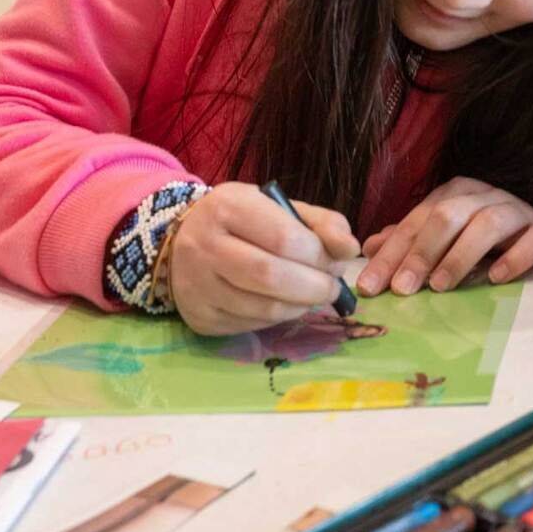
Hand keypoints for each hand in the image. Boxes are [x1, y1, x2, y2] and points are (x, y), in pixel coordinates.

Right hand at [165, 182, 359, 336]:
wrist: (181, 243)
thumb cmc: (243, 222)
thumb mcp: (280, 207)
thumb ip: (322, 223)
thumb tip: (351, 249)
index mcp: (228, 207)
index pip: (283, 238)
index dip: (319, 255)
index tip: (338, 261)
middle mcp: (204, 246)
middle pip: (271, 276)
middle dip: (315, 286)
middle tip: (333, 287)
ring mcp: (197, 285)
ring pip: (263, 307)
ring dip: (301, 306)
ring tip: (314, 295)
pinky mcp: (200, 317)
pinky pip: (250, 325)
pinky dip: (279, 318)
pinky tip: (287, 305)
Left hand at [356, 177, 532, 296]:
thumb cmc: (483, 240)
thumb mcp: (443, 238)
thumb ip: (409, 241)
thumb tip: (368, 247)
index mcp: (456, 193)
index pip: (417, 221)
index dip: (392, 253)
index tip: (371, 286)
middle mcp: (486, 195)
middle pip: (448, 216)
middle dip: (421, 253)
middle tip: (403, 288)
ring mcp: (518, 211)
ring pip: (487, 224)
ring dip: (460, 256)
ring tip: (441, 286)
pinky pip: (532, 240)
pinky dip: (514, 258)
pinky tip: (495, 278)